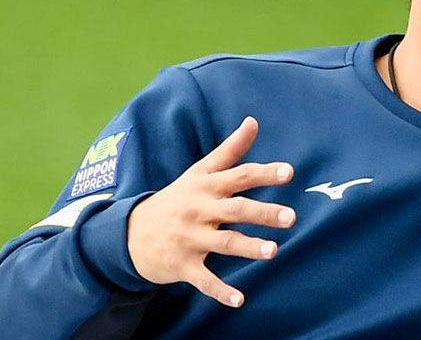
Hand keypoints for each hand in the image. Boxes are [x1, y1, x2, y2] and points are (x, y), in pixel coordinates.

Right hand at [127, 116, 294, 307]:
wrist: (129, 234)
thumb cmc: (176, 199)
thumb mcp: (199, 172)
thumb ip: (230, 150)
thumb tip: (253, 121)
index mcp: (207, 187)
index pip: (240, 176)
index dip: (264, 173)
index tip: (289, 171)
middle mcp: (199, 210)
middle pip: (236, 210)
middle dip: (263, 213)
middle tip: (290, 218)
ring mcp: (190, 238)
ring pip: (223, 243)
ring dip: (248, 247)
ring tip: (273, 251)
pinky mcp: (182, 265)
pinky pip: (204, 280)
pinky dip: (221, 291)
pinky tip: (240, 299)